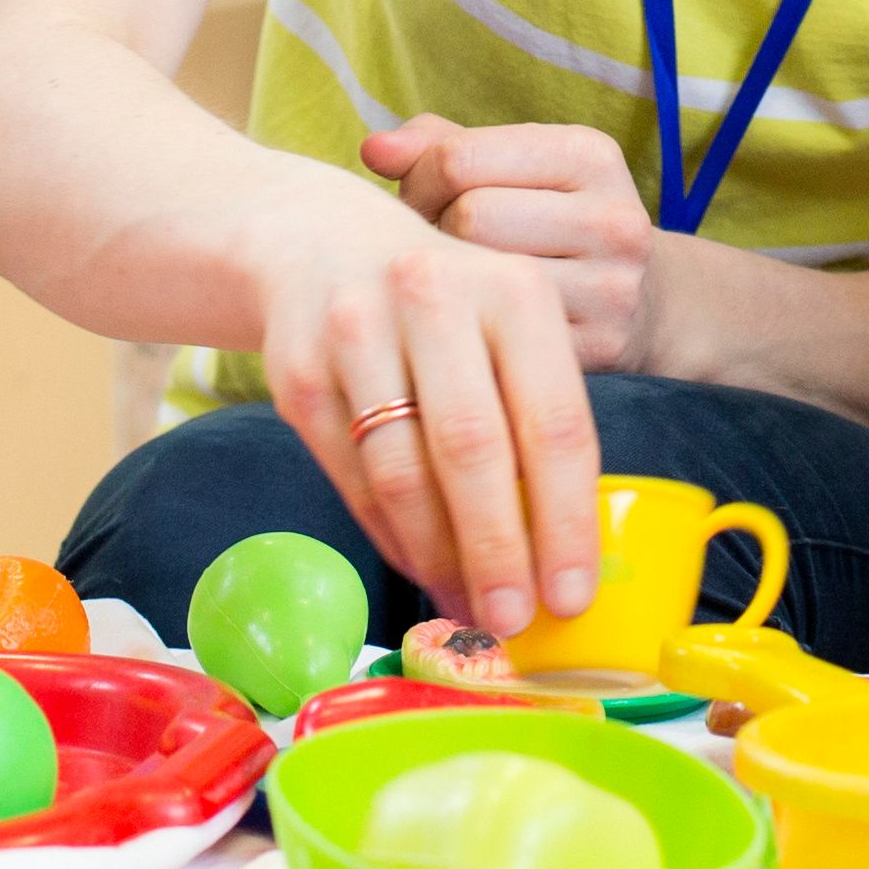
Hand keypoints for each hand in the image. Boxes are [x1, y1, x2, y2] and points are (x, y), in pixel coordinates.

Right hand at [254, 202, 602, 642]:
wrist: (322, 244)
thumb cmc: (448, 309)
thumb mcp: (508, 330)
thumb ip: (536, 420)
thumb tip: (562, 557)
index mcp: (514, 292)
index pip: (553, 420)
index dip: (564, 519)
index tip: (571, 596)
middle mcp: (434, 298)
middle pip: (473, 449)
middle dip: (496, 551)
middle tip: (513, 623)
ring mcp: (356, 330)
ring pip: (401, 471)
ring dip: (438, 556)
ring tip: (467, 608)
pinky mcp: (298, 370)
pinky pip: (351, 475)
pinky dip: (390, 534)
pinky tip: (419, 565)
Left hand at [364, 115, 658, 368]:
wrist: (643, 301)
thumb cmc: (547, 219)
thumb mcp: (511, 165)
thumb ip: (437, 146)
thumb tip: (373, 149)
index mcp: (589, 154)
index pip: (458, 158)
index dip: (420, 182)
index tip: (426, 202)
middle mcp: (613, 218)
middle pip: (470, 219)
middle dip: (436, 233)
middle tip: (440, 248)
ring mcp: (612, 289)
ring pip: (484, 281)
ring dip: (454, 286)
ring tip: (460, 282)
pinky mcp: (600, 348)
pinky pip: (502, 339)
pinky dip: (476, 331)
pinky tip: (480, 322)